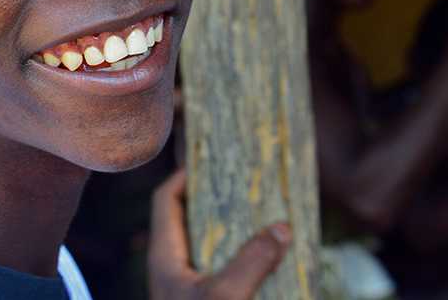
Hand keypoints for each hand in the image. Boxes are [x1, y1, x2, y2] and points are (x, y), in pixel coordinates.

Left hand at [148, 170, 290, 299]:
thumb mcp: (224, 296)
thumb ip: (252, 262)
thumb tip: (282, 227)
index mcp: (165, 255)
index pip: (166, 200)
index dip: (184, 175)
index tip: (214, 160)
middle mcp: (174, 266)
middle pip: (192, 219)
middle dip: (221, 201)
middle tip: (250, 183)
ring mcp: (190, 285)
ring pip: (213, 246)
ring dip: (238, 232)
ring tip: (269, 214)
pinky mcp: (208, 298)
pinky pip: (226, 271)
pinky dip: (245, 260)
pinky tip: (272, 258)